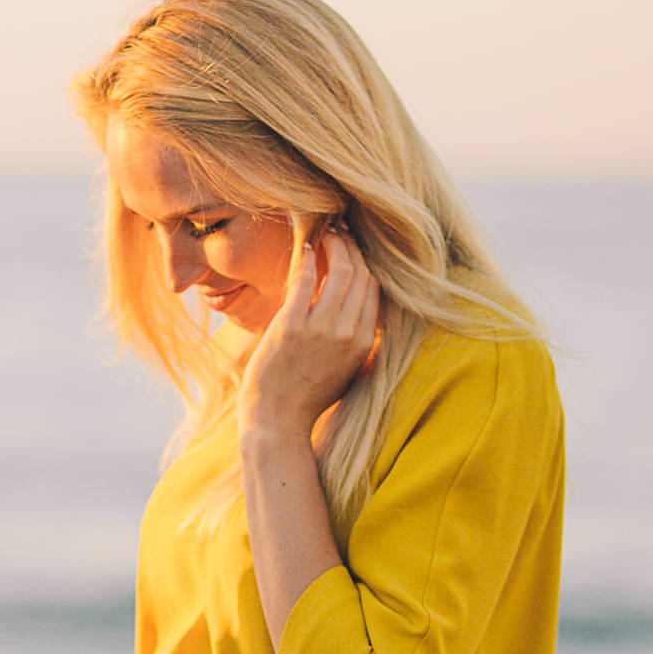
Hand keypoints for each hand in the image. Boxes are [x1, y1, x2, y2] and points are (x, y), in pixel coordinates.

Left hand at [238, 225, 380, 439]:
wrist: (277, 421)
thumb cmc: (308, 396)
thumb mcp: (347, 370)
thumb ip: (359, 341)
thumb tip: (366, 310)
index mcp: (363, 344)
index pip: (375, 289)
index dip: (368, 263)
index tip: (358, 248)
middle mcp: (347, 334)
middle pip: (360, 274)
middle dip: (353, 247)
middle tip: (342, 232)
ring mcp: (319, 330)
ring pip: (338, 271)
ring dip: (334, 245)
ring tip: (326, 233)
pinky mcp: (290, 326)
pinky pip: (304, 280)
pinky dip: (307, 257)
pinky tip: (306, 245)